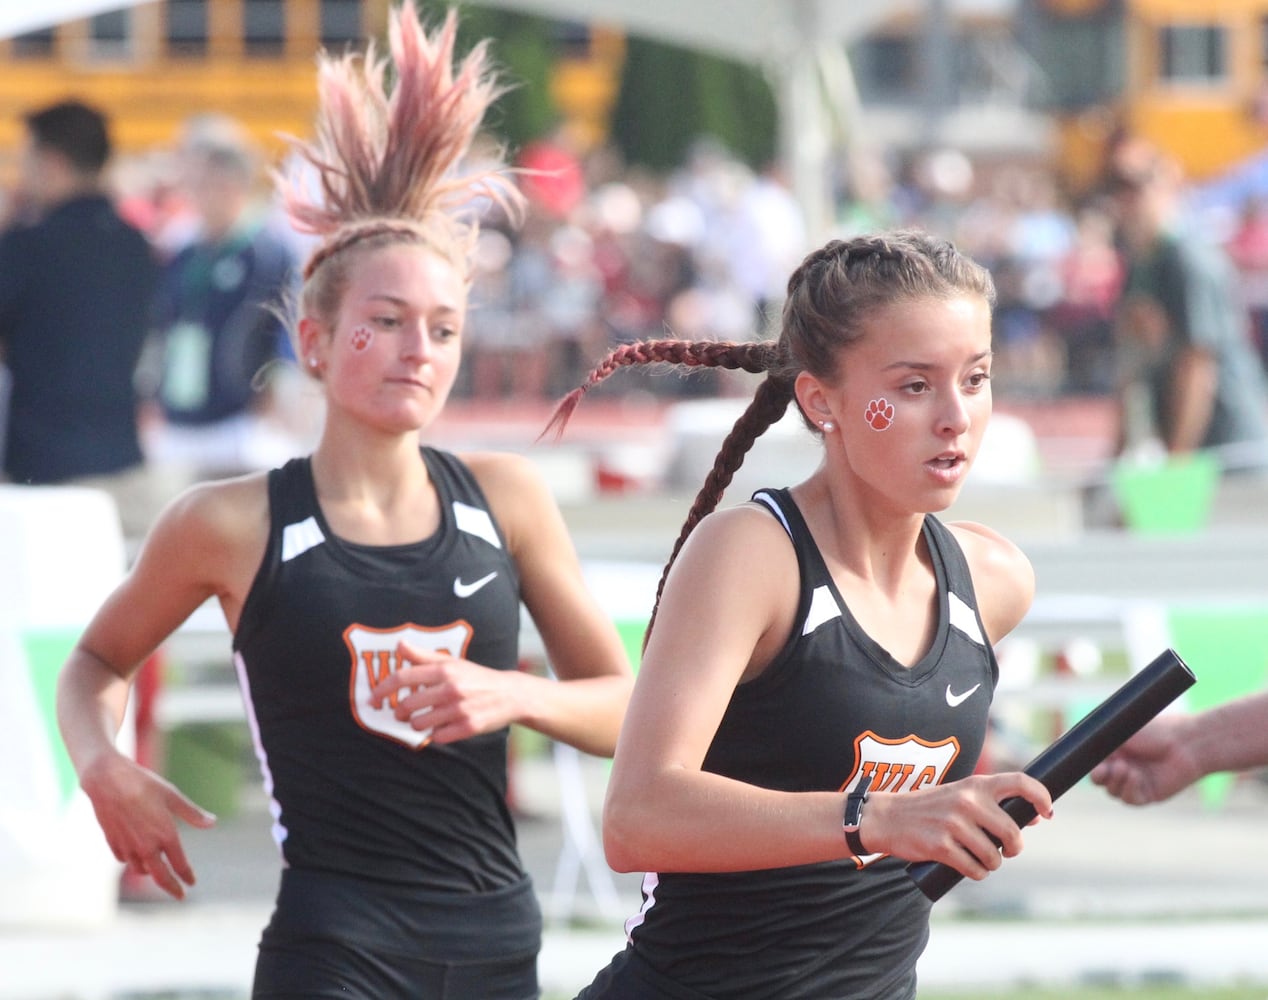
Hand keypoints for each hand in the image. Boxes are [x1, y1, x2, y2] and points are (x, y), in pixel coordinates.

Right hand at [79, 750, 215, 899]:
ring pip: (140, 869)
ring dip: (150, 872)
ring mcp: (127, 846)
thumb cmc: (144, 785)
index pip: (179, 864)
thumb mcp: (173, 796)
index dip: (187, 876)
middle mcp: (146, 846)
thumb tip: (213, 823)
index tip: (191, 883)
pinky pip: (123, 859)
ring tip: (158, 870)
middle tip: (179, 896)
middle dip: (171, 887)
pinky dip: (131, 861)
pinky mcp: (112, 842)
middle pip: (160, 876)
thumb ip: (192, 814)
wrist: (107, 781)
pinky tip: (135, 856)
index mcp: (165, 835)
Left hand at [369, 641, 523, 743]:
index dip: (382, 689)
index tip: (372, 699)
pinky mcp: (468, 727)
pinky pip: (437, 737)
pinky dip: (436, 734)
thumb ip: (423, 656)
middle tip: (400, 713)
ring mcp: (459, 709)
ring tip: (425, 720)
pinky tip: (443, 727)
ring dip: (417, 724)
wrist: (511, 694)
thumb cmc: (476, 677)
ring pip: (419, 724)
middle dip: (399, 712)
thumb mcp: (452, 663)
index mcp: (445, 670)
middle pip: (407, 705)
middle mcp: (451, 688)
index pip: (403, 678)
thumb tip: (399, 644)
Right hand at [863, 772, 1052, 880]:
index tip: (1047, 812)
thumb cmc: (930, 808)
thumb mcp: (961, 795)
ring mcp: (954, 824)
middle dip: (1013, 849)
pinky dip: (975, 873)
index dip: (1041, 797)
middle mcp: (968, 801)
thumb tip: (1037, 816)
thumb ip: (994, 803)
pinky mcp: (942, 847)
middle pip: (1013, 833)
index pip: (1020, 782)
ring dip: (991, 864)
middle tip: (1005, 850)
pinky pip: (975, 870)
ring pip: (995, 857)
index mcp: (975, 785)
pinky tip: (966, 866)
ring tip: (978, 857)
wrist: (887, 817)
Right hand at [1090, 716, 1198, 804]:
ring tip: (1126, 769)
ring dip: (1116, 782)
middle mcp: (1123, 766)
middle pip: (1100, 781)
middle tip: (1103, 771)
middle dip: (1099, 777)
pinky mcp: (1149, 794)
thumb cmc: (1155, 731)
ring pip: (1113, 791)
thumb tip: (1071, 744)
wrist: (1186, 743)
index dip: (1089, 766)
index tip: (1091, 764)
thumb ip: (1098, 739)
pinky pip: (1130, 799)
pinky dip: (1129, 789)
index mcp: (1115, 750)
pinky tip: (1135, 777)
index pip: (1093, 763)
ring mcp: (1135, 781)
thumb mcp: (1120, 730)